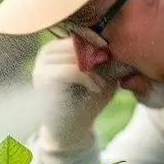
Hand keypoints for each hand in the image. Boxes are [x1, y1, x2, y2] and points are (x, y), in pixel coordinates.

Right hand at [32, 39, 116, 153]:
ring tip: (102, 85)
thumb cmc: (88, 102)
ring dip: (94, 70)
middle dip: (97, 57)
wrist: (70, 131)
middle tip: (111, 73)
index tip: (113, 55)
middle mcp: (46, 52)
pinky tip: (96, 89)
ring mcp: (41, 64)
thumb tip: (121, 40)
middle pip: (78, 42)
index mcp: (58, 47)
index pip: (80, 33)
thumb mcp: (103, 75)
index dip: (98, 42)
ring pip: (76, 55)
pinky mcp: (43, 78)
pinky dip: (88, 79)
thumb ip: (107, 57)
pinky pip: (72, 69)